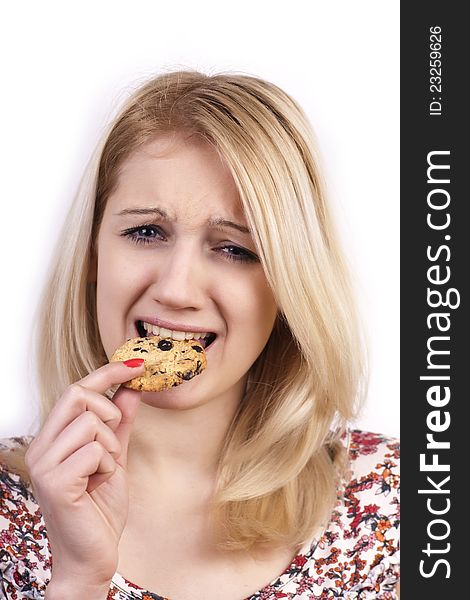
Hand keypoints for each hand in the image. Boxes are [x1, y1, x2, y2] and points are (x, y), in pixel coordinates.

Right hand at [25, 360, 144, 586]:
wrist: (91, 557)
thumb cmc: (98, 510)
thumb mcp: (115, 457)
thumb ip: (120, 424)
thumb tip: (131, 389)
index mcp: (53, 439)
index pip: (76, 389)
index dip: (107, 372)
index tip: (136, 364)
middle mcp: (42, 447)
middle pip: (78, 395)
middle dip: (108, 412)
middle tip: (113, 444)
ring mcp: (45, 464)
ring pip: (91, 423)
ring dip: (111, 447)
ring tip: (104, 472)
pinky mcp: (56, 482)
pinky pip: (95, 450)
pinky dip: (108, 466)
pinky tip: (98, 485)